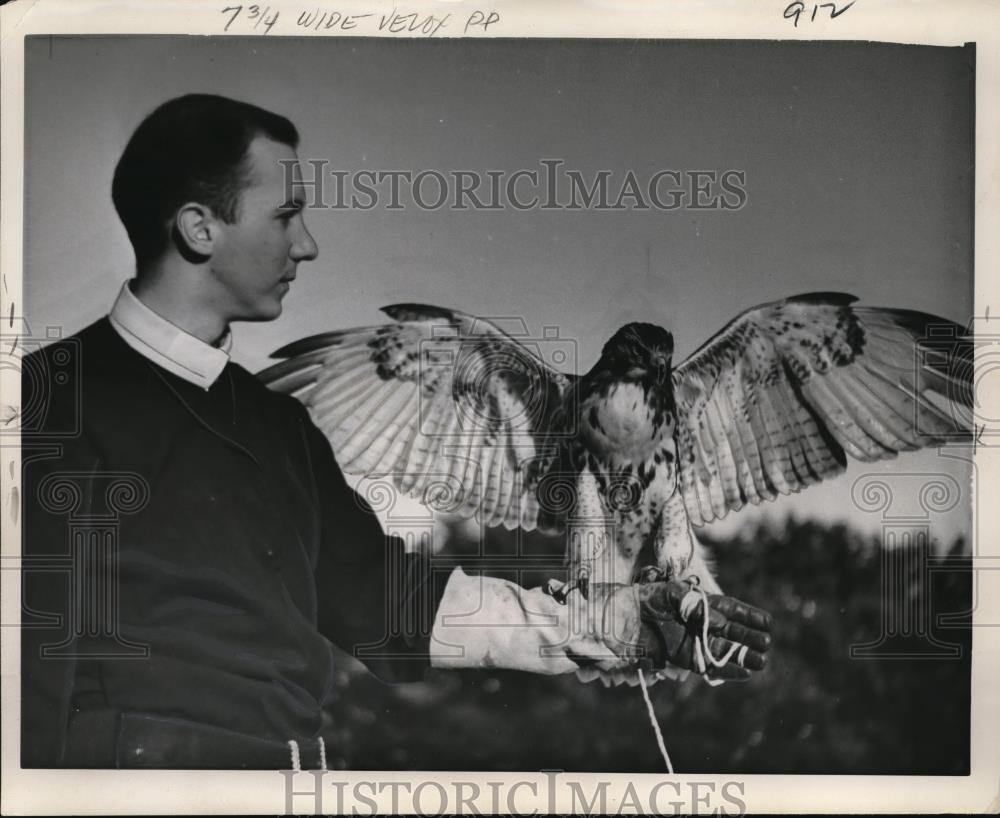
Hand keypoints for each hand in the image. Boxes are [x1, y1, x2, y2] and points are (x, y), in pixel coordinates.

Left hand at [636, 580, 772, 681]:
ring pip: (724, 649)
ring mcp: (694, 641)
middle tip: (766, 642)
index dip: (749, 616)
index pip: (731, 609)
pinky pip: (710, 664)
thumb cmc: (646, 599)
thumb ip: (695, 605)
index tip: (768, 622)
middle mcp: (701, 623)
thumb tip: (718, 623)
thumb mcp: (671, 593)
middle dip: (750, 637)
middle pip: (732, 631)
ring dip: (743, 656)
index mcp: (701, 604)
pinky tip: (743, 673)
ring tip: (761, 661)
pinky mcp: (685, 658)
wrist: (623, 618)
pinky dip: (726, 669)